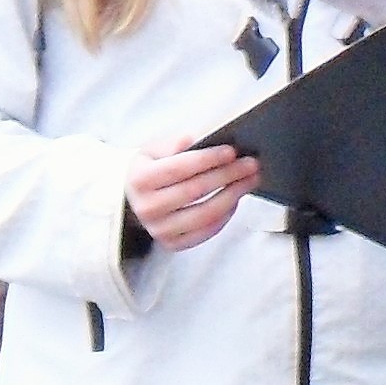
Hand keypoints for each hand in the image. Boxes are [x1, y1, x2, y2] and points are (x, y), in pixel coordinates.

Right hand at [127, 139, 260, 254]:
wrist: (135, 201)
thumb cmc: (150, 171)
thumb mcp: (152, 150)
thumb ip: (172, 144)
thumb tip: (192, 140)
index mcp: (139, 180)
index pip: (178, 168)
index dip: (207, 159)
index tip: (231, 152)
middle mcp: (147, 207)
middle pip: (195, 191)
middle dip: (227, 175)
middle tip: (250, 164)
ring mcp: (159, 229)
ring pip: (204, 214)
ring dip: (232, 196)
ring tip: (250, 180)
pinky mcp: (172, 244)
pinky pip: (206, 231)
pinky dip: (225, 215)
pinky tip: (236, 199)